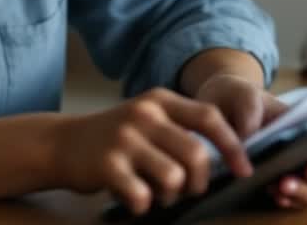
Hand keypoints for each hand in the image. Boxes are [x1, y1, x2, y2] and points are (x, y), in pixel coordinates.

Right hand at [52, 88, 250, 215]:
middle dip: (199, 181)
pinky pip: (143, 196)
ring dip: (171, 195)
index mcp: (160, 101)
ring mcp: (124, 139)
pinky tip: (133, 197)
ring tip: (156, 193)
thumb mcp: (148, 119)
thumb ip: (181, 129)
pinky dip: (144, 205)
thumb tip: (229, 158)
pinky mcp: (107, 165)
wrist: (62, 143)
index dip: (233, 145)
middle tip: (188, 189)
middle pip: (196, 154)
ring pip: (173, 177)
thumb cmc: (116, 138)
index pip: (210, 117)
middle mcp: (144, 114)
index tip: (244, 170)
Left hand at [194, 73, 306, 209]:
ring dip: (305, 191)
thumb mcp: (246, 98)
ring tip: (283, 184)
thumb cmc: (246, 99)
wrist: (225, 111)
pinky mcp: (290, 188)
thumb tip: (250, 141)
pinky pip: (298, 201)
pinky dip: (290, 200)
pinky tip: (275, 193)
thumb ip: (250, 115)